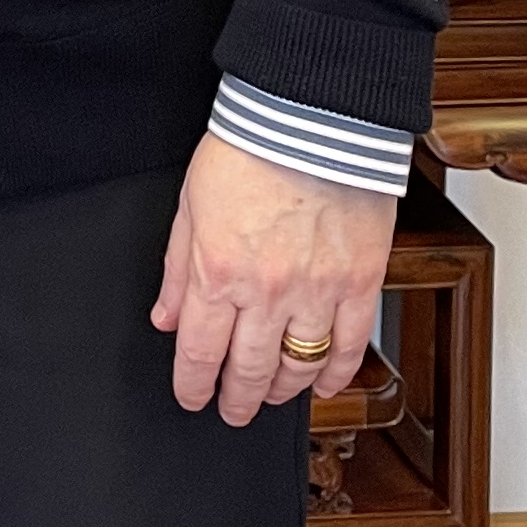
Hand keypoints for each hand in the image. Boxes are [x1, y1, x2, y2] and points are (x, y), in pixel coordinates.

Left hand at [150, 133, 394, 424]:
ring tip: (271, 394)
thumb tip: (165, 316)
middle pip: (247, 370)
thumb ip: (176, 268)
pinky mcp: (360, 282)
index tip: (192, 397)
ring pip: (298, 366)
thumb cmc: (247, 148)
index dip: (193, 385)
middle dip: (236, 400)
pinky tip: (324, 382)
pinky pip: (350, 345)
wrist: (309, 115)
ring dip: (281, 389)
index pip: (200, 352)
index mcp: (217, 270)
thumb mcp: (190, 205)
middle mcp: (266, 290)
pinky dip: (336, 373)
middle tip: (232, 411)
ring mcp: (317, 290)